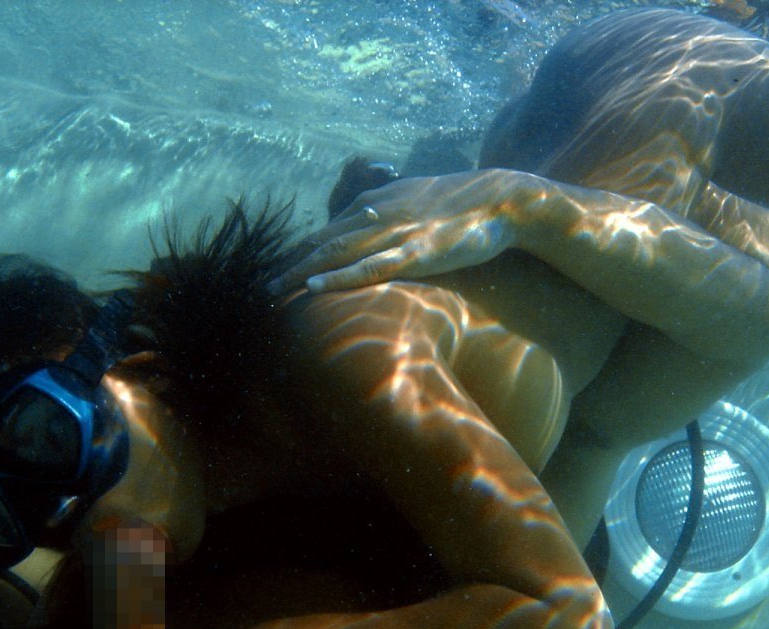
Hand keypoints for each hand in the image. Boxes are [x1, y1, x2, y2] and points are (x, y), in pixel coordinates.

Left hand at [274, 169, 537, 293]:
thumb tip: (372, 218)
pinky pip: (367, 268)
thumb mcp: (420, 200)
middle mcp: (379, 213)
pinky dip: (337, 277)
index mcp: (379, 200)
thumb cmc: (466, 205)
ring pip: (336, 253)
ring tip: (273, 288)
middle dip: (292, 262)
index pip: (332, 228)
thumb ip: (392, 210)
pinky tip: (312, 287)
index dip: (306, 250)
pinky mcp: (414, 254)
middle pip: (324, 241)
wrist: (504, 200)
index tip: (284, 267)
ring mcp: (394, 233)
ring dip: (301, 271)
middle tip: (264, 284)